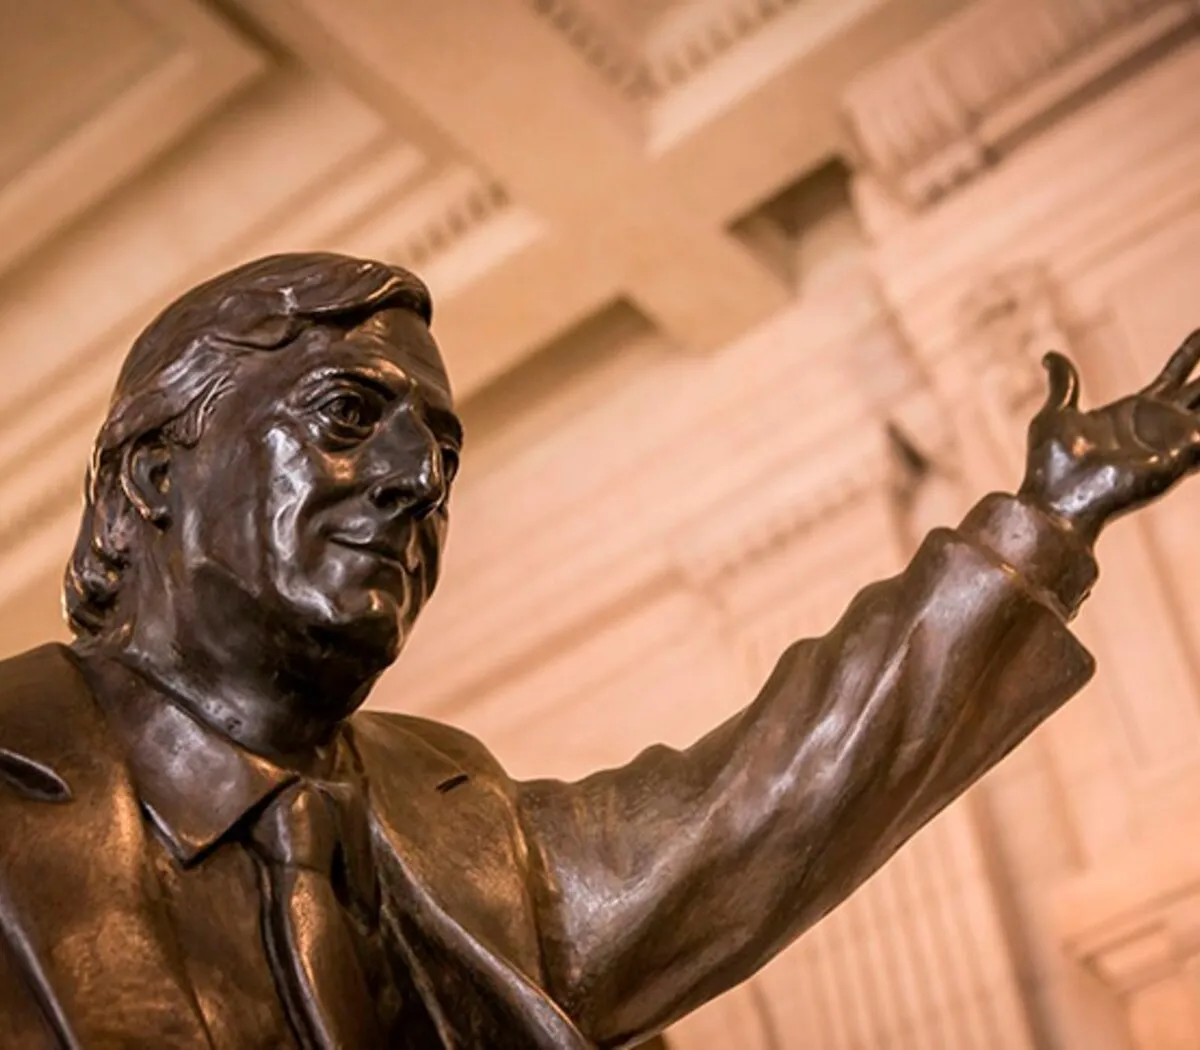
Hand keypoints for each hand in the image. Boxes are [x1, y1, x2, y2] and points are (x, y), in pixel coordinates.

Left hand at [1019, 330, 1199, 545]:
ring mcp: (1171, 443)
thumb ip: (1064, 385)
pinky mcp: (1178, 458)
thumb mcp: (1055, 415)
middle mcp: (1158, 427)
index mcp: (1133, 412)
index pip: (1173, 375)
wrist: (1053, 501)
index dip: (1191, 353)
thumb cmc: (1050, 467)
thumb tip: (1050, 356)